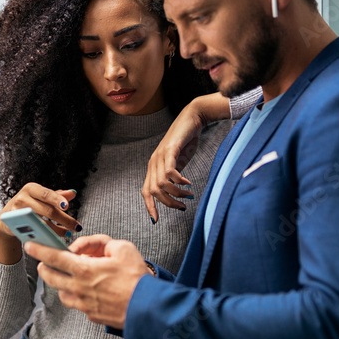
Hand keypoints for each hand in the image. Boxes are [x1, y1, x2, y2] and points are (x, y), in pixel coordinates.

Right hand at [0, 184, 78, 264]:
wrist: (8, 218)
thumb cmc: (29, 204)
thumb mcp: (41, 198)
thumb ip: (57, 196)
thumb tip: (73, 193)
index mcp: (31, 189)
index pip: (46, 194)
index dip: (57, 200)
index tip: (67, 206)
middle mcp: (22, 198)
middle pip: (47, 210)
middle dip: (64, 219)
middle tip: (76, 226)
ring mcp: (17, 213)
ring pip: (42, 223)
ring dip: (58, 230)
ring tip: (68, 233)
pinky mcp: (15, 226)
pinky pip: (34, 232)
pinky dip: (46, 235)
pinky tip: (56, 237)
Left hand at [27, 235, 149, 329]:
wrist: (148, 309)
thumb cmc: (137, 279)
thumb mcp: (123, 249)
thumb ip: (103, 243)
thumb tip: (94, 247)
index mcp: (84, 270)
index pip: (54, 258)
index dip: (39, 250)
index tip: (29, 245)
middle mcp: (79, 289)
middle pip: (51, 278)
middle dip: (44, 268)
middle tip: (43, 263)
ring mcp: (84, 305)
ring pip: (62, 294)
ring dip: (60, 284)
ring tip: (68, 278)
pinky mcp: (92, 316)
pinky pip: (78, 305)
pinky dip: (77, 297)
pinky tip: (86, 292)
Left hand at [143, 93, 230, 221]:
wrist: (192, 119)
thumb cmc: (187, 140)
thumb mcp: (179, 162)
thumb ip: (175, 176)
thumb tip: (177, 192)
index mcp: (154, 167)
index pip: (146, 191)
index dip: (150, 206)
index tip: (156, 220)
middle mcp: (153, 162)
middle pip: (154, 191)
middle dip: (168, 203)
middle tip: (182, 206)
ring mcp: (160, 156)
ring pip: (162, 184)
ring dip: (176, 194)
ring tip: (189, 195)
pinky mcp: (170, 150)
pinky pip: (170, 172)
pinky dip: (179, 182)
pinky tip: (188, 183)